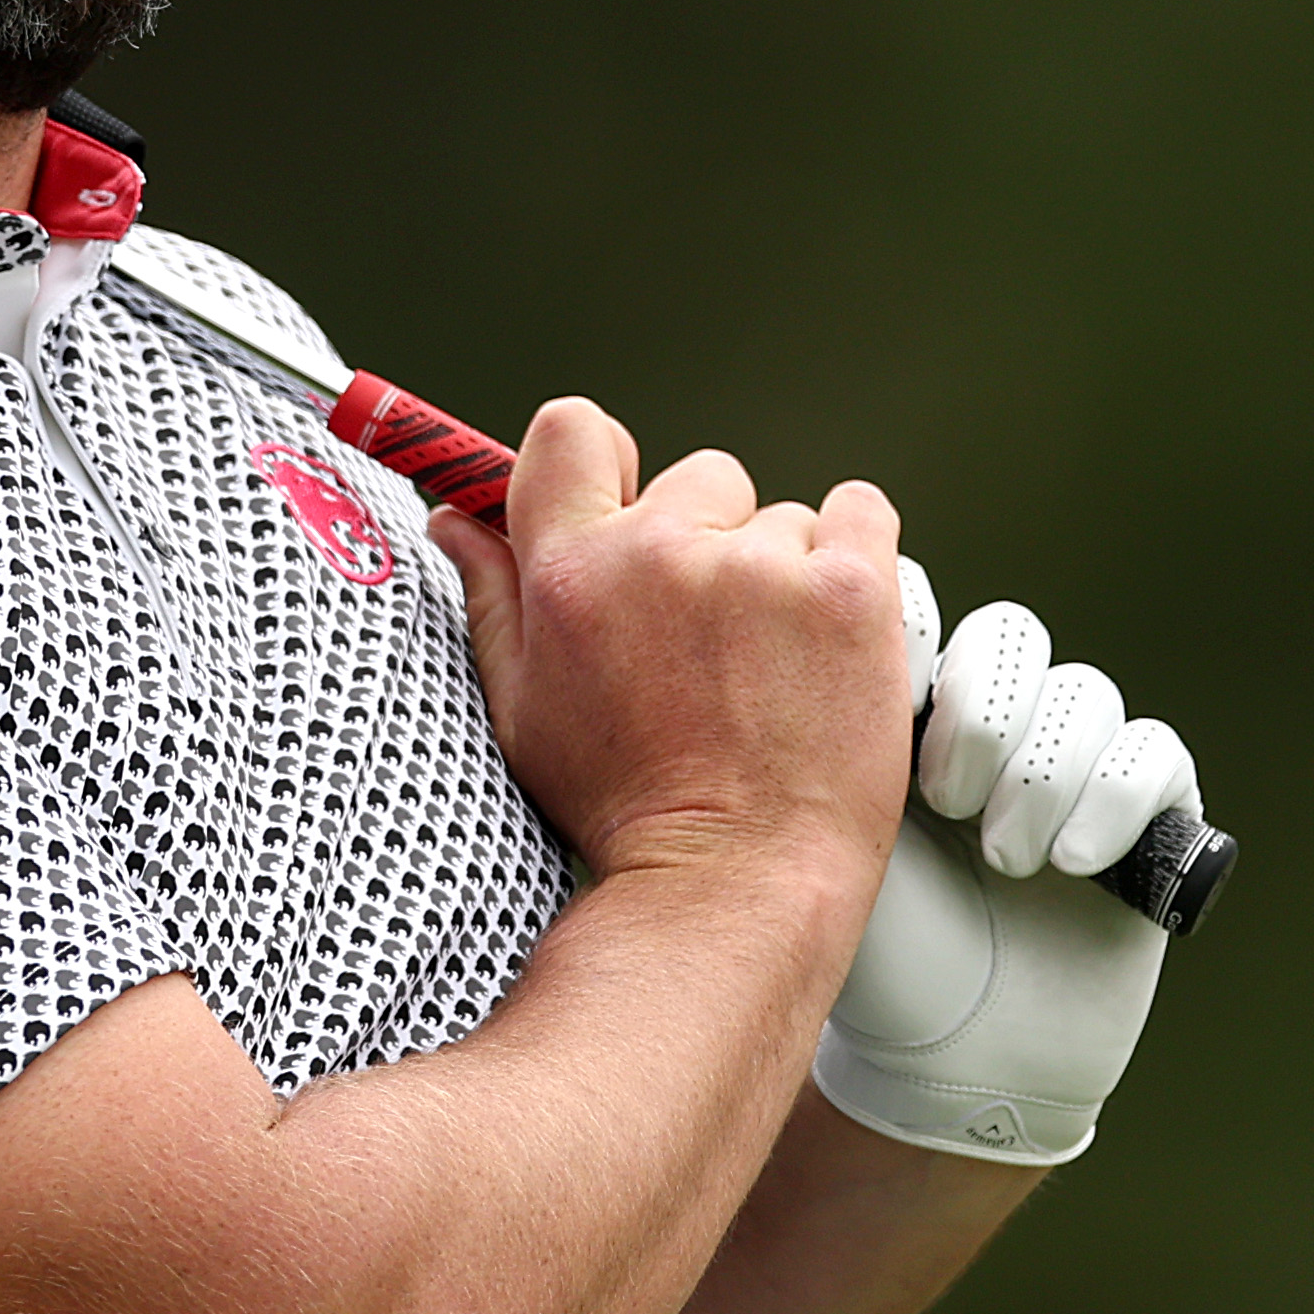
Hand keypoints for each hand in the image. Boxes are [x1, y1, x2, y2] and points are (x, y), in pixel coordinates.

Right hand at [431, 398, 907, 909]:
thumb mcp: (526, 710)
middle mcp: (661, 554)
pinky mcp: (849, 589)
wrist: (739, 881)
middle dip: (709, 539)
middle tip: (714, 637)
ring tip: (774, 665)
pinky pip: (859, 512)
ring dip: (783, 571)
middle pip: (698, 477)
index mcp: (573, 573)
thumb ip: (491, 598)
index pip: (573, 432)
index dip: (606, 463)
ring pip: (781, 517)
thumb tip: (454, 523)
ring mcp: (761, 568)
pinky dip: (855, 556)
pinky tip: (830, 632)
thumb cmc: (629, 808)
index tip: (629, 503)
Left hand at [812, 564, 1196, 1164]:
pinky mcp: (1148, 816)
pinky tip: (1066, 862)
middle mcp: (996, 721)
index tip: (874, 716)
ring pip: (1082, 691)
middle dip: (978, 710)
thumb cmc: (867, 948)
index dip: (912, 642)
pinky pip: (1151, 755)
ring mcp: (1073, 763)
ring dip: (1038, 770)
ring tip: (997, 856)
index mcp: (908, 705)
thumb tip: (766, 631)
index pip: (929, 608)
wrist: (944, 1054)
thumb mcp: (820, 833)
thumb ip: (809, 737)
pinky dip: (1109, 800)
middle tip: (936, 798)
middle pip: (1010, 635)